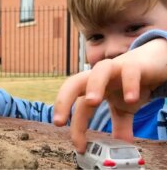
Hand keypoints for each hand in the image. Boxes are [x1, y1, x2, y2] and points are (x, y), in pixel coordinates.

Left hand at [54, 38, 166, 152]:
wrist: (151, 65)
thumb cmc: (129, 84)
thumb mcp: (123, 108)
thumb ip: (120, 125)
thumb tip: (121, 145)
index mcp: (93, 88)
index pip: (79, 105)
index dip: (75, 125)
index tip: (79, 146)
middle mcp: (100, 77)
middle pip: (75, 82)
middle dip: (63, 100)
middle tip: (59, 122)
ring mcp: (116, 68)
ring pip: (100, 70)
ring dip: (94, 85)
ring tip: (91, 102)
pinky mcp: (134, 65)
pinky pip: (130, 71)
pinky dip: (129, 83)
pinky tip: (131, 98)